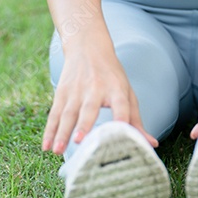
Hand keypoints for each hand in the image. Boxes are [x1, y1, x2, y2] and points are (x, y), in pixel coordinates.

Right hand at [42, 42, 157, 154]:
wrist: (87, 47)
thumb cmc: (112, 76)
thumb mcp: (126, 92)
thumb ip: (136, 120)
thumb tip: (152, 145)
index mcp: (116, 89)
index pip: (121, 104)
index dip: (122, 117)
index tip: (121, 132)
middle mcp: (96, 89)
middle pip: (89, 109)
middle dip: (83, 125)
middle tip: (79, 141)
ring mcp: (76, 90)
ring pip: (67, 114)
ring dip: (61, 133)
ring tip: (57, 150)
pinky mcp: (62, 92)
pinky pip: (54, 114)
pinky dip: (49, 131)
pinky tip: (45, 146)